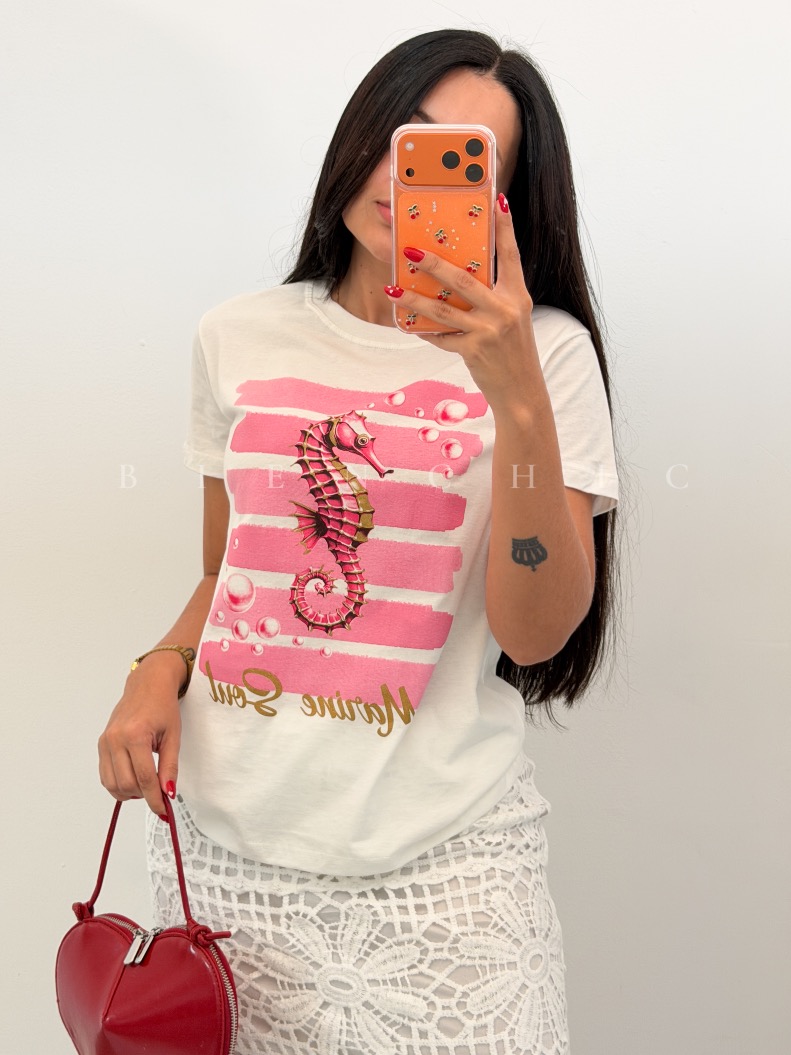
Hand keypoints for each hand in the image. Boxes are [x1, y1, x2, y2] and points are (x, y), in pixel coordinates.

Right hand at [98, 656, 182, 818]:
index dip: (155, 799)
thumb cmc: (163, 707)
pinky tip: (134, 778)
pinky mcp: (101, 744)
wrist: (147, 685)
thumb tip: (167, 793)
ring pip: (112, 785)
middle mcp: (115, 739)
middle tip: (159, 794)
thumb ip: (169, 766)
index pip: (144, 778)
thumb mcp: (173, 735)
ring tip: (147, 784)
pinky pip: (105, 775)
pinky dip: (119, 784)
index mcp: (135, 735)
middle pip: (127, 784)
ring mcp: (105, 742)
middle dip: (144, 796)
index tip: (164, 810)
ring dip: (130, 793)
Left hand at [385, 193, 536, 414]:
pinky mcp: (473, 351)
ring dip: (413, 298)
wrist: (522, 390)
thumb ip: (493, 297)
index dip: (505, 228)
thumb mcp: (512, 318)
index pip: (511, 255)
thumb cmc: (514, 351)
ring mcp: (488, 331)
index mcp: (517, 295)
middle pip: (463, 280)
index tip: (497, 202)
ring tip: (392, 288)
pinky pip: (441, 337)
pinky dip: (425, 330)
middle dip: (433, 264)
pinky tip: (409, 324)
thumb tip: (459, 277)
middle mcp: (505, 310)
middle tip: (410, 251)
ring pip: (443, 310)